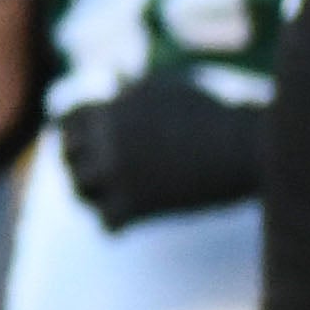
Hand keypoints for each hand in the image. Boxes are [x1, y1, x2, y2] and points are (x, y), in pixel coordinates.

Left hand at [57, 70, 268, 225]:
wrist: (244, 145)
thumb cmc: (213, 116)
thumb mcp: (165, 89)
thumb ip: (132, 90)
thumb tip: (116, 85)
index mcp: (110, 109)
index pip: (66, 123)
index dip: (74, 137)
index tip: (86, 149)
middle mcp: (107, 138)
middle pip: (67, 157)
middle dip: (80, 166)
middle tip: (97, 180)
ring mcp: (119, 170)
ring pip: (80, 190)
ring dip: (94, 197)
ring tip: (110, 202)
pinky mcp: (138, 203)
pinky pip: (107, 223)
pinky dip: (116, 225)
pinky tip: (126, 223)